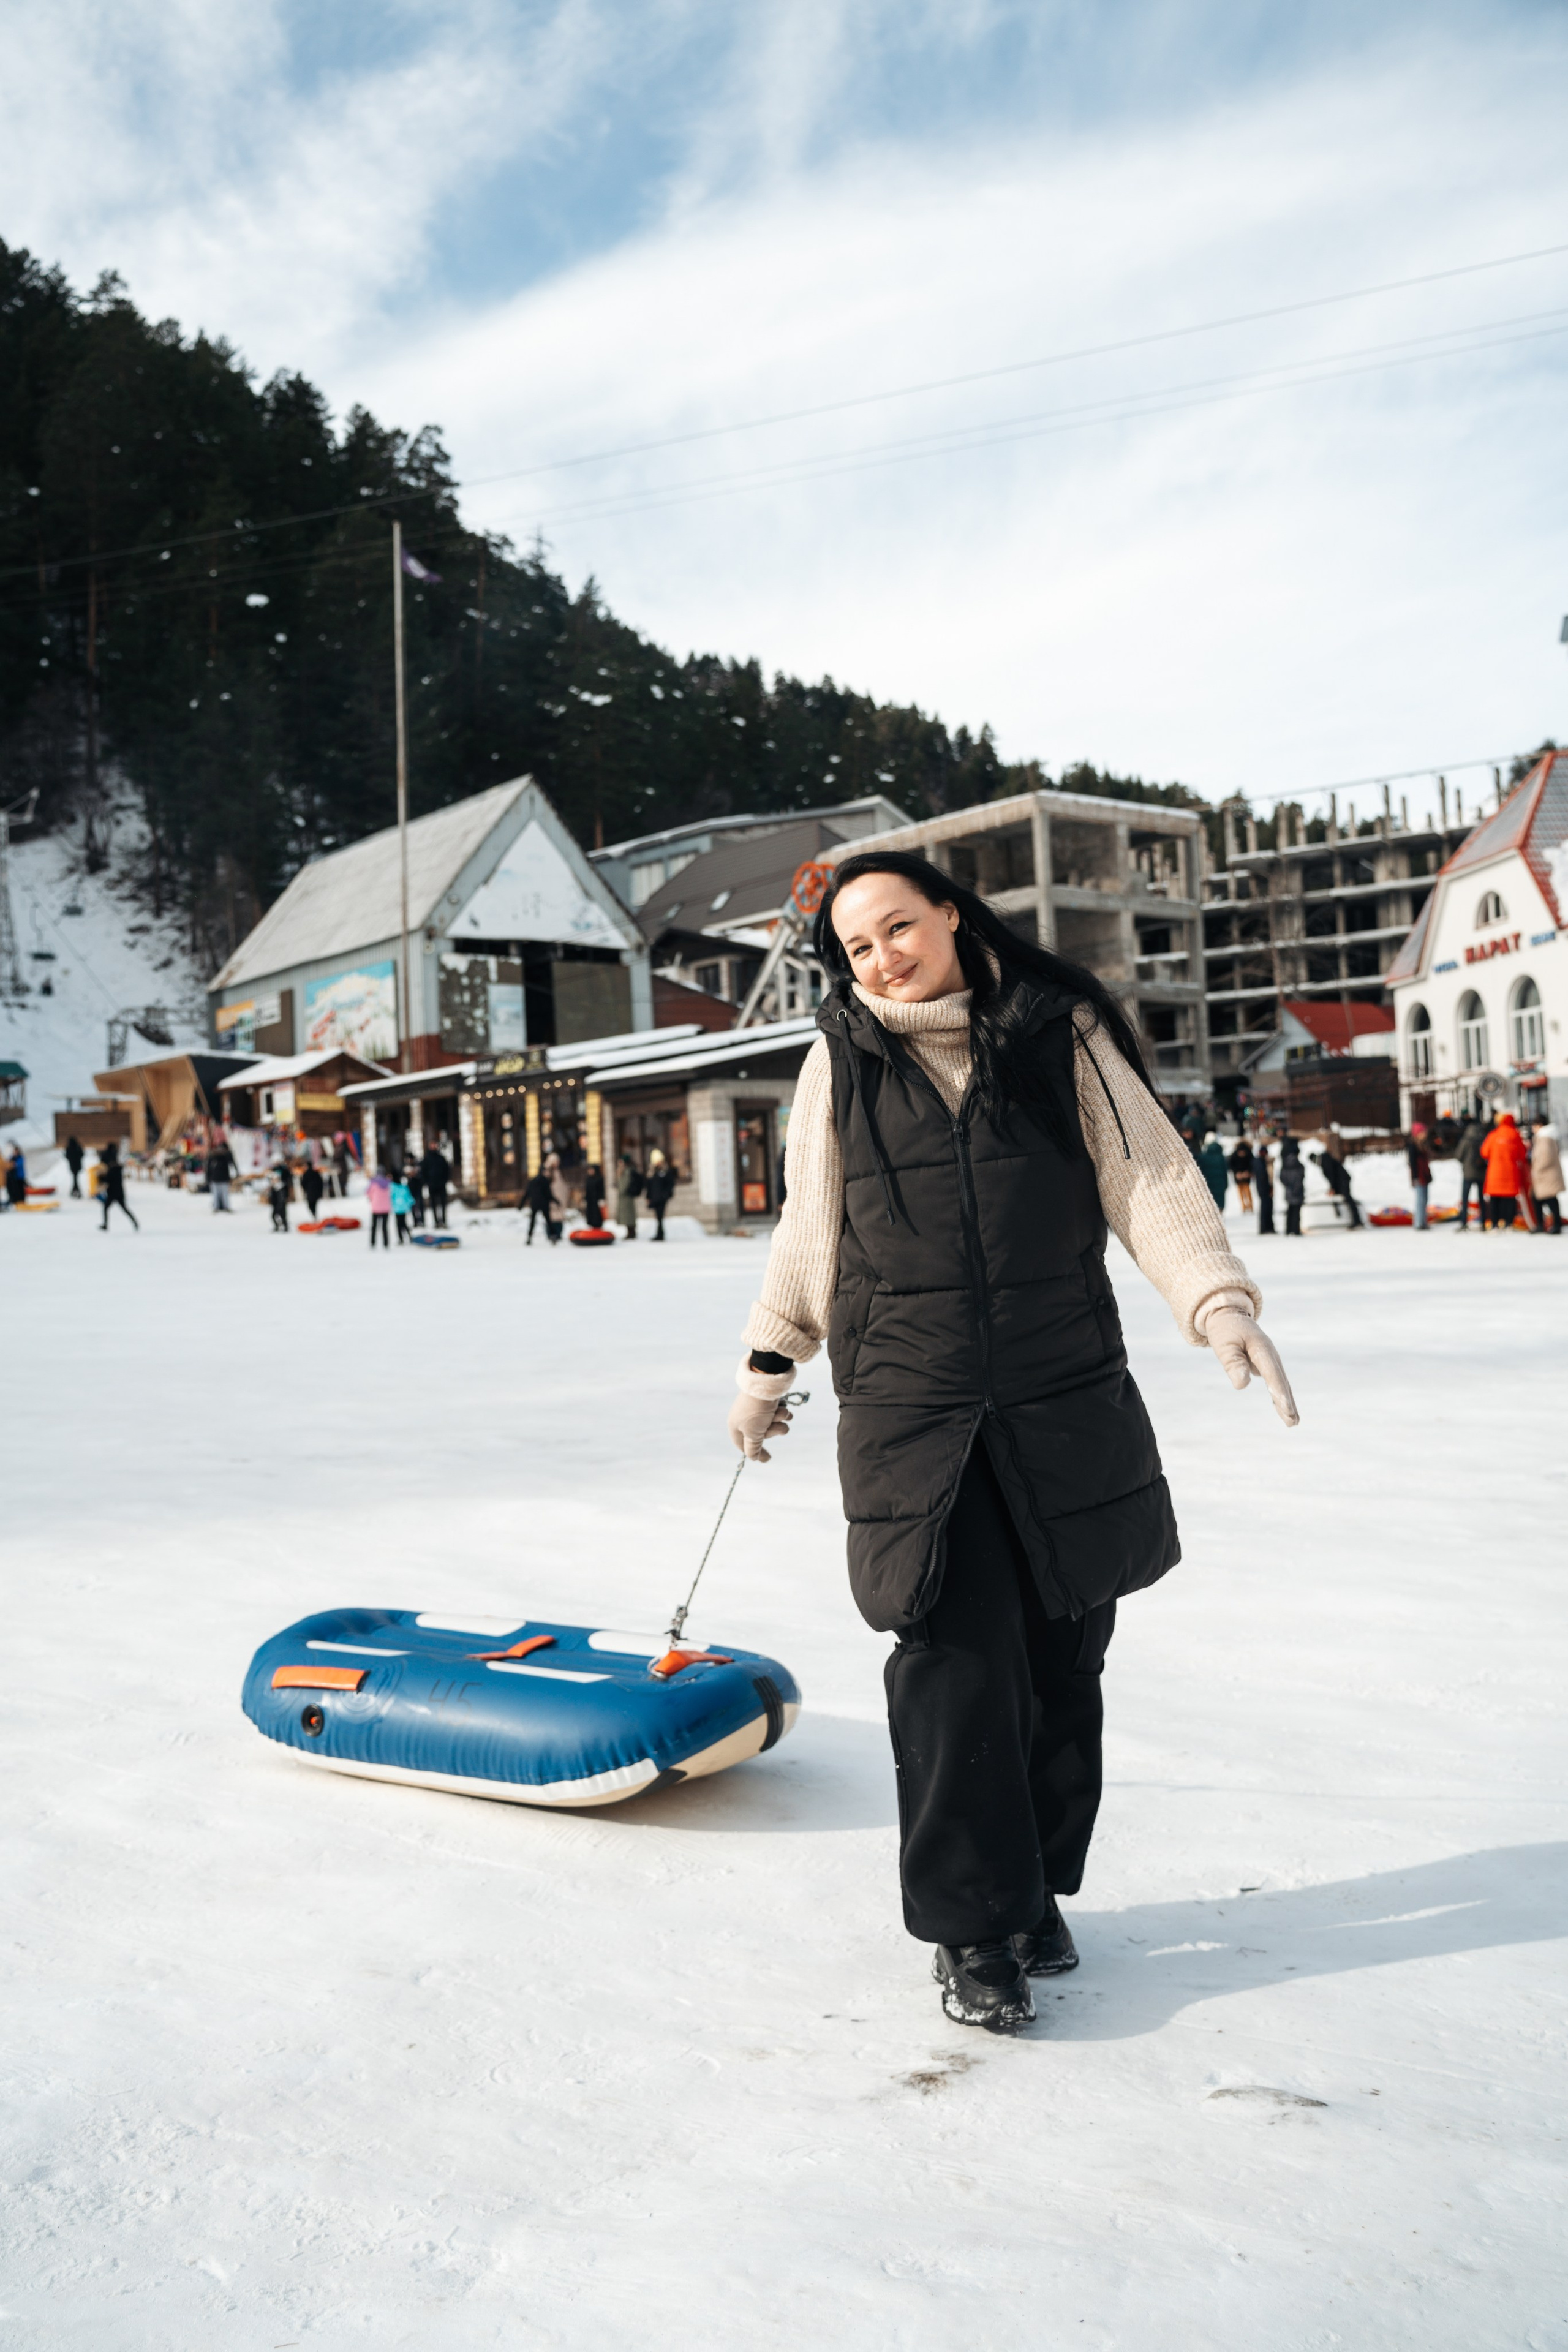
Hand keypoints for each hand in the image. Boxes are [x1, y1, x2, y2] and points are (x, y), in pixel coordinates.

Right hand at [727, 1390, 793, 1461]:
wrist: (766, 1381)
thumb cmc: (756, 1410)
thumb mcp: (753, 1433)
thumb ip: (753, 1448)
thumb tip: (754, 1459)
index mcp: (735, 1426)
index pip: (743, 1446)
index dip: (755, 1452)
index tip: (768, 1458)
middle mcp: (745, 1418)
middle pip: (762, 1436)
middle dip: (772, 1430)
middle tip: (772, 1424)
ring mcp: (757, 1410)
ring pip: (773, 1424)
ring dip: (779, 1420)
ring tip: (779, 1411)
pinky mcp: (767, 1403)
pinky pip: (777, 1414)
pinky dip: (782, 1412)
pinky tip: (781, 1406)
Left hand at [1203, 1307, 1298, 1426]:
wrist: (1228, 1314)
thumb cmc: (1225, 1330)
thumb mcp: (1224, 1345)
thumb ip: (1233, 1363)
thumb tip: (1242, 1385)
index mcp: (1261, 1348)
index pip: (1272, 1374)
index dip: (1279, 1393)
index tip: (1286, 1409)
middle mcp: (1270, 1354)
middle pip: (1281, 1381)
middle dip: (1288, 1403)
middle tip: (1293, 1422)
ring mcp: (1270, 1358)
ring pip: (1281, 1383)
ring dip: (1287, 1402)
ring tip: (1293, 1422)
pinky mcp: (1266, 1363)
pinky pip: (1276, 1381)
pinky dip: (1280, 1396)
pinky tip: (1283, 1410)